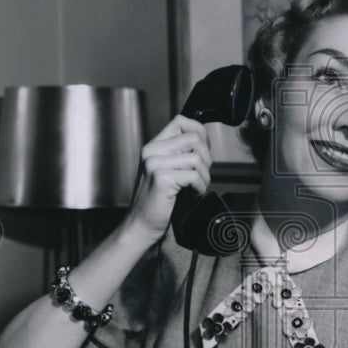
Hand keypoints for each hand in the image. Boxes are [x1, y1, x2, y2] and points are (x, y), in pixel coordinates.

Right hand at [125, 115, 211, 239]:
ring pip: (197, 158)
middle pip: (194, 138)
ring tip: (197, 188)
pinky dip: (200, 187)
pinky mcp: (162, 178)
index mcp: (153, 147)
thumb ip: (179, 155)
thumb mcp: (165, 171)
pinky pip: (194, 176)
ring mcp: (155, 164)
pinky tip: (193, 195)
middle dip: (207, 157)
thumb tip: (204, 141)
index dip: (199, 133)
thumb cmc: (156, 202)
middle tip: (202, 175)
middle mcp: (152, 152)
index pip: (181, 121)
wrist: (140, 226)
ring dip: (205, 176)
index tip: (203, 151)